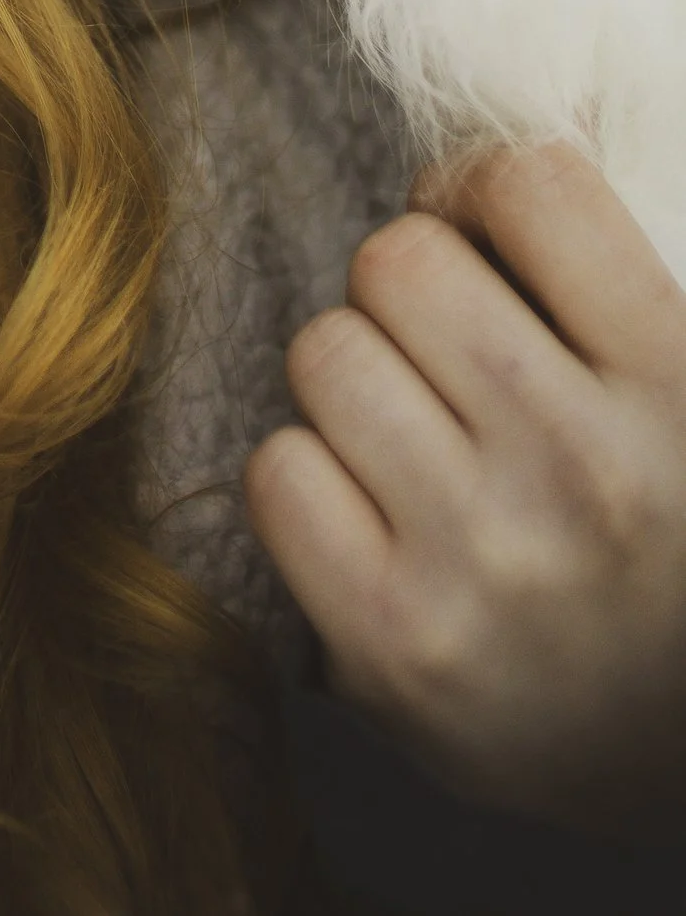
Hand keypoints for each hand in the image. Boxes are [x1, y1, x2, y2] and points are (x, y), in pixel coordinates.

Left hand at [247, 141, 685, 829]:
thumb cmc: (664, 544)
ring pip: (324, 351)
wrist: (679, 765)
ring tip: (418, 444)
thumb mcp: (681, 394)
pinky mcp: (395, 645)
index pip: (528, 183)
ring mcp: (488, 563)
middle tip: (446, 360)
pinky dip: (311, 484)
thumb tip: (457, 157)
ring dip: (353, 382)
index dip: (479, 192)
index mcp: (679, 388)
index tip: (485, 244)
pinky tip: (377, 521)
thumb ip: (591, 278)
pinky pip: (276, 471)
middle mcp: (588, 472)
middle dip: (406, 293)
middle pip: (396, 260)